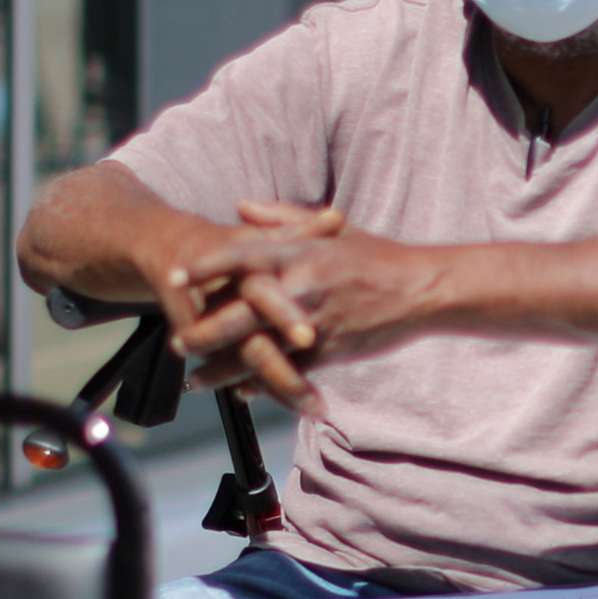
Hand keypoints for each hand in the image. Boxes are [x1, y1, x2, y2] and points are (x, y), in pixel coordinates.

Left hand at [172, 208, 443, 414]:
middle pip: (238, 314)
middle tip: (178, 341)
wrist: (424, 289)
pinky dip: (262, 384)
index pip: (239, 256)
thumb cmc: (377, 256)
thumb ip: (281, 217)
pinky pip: (289, 371)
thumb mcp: (331, 229)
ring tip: (195, 381)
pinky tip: (242, 391)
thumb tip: (240, 207)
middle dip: (202, 332)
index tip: (173, 277)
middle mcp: (300, 286)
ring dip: (222, 370)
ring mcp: (315, 321)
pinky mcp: (332, 349)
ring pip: (258, 351)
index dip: (204, 267)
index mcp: (298, 252)